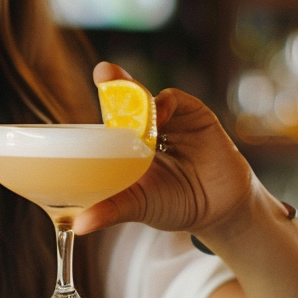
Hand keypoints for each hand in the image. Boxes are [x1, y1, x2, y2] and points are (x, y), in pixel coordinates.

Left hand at [74, 62, 257, 236]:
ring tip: (126, 96)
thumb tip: (78, 225)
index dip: (96, 104)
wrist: (219, 209)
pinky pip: (175, 99)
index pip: (108, 118)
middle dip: (114, 82)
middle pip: (126, 99)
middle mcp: (145, 127)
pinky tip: (160, 115)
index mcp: (125, 144)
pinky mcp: (194, 115)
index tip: (80, 93)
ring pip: (149, 97)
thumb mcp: (138, 205)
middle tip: (103, 71)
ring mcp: (170, 119)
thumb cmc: (174, 205)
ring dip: (137, 91)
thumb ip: (111, 210)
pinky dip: (166, 103)